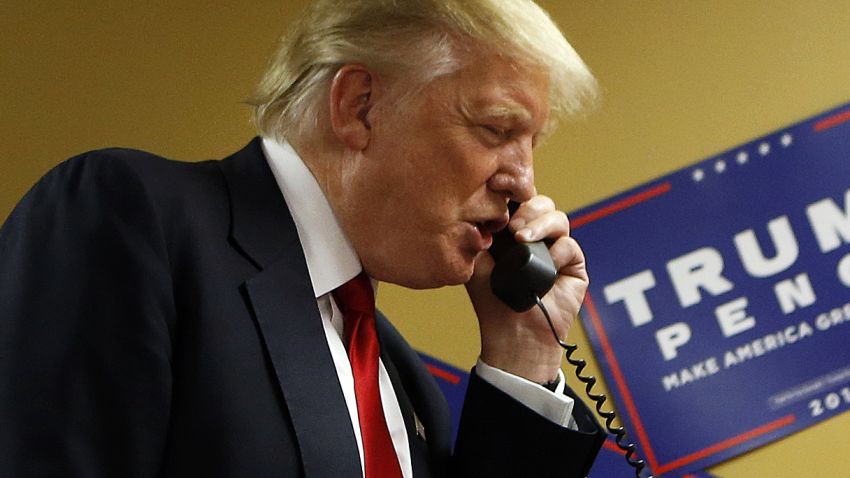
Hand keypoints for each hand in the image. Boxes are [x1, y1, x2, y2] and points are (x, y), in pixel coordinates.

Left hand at [465, 195, 587, 383]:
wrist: (512, 332)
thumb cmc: (491, 302)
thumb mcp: (476, 262)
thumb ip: (478, 235)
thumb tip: (482, 209)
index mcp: (512, 233)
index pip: (519, 203)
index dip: (514, 197)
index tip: (500, 200)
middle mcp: (536, 238)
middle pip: (541, 204)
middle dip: (529, 208)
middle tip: (513, 225)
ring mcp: (555, 250)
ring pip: (558, 218)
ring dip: (541, 223)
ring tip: (523, 237)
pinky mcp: (573, 266)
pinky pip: (570, 245)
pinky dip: (558, 250)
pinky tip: (546, 263)